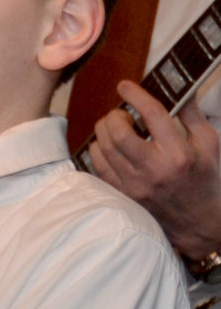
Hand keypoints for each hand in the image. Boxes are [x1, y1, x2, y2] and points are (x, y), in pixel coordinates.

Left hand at [87, 80, 220, 260]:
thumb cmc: (206, 180)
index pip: (152, 115)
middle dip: (114, 115)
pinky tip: (106, 145)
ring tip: (114, 126)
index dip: (136, 95)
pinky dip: (97, 151)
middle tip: (120, 113)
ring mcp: (136, 185)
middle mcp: (155, 169)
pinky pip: (99, 168)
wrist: (197, 222)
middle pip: (119, 133)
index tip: (125, 86)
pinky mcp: (124, 195)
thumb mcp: (209, 144)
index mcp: (179, 153)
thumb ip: (192, 115)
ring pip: (104, 149)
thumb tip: (181, 89)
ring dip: (103, 131)